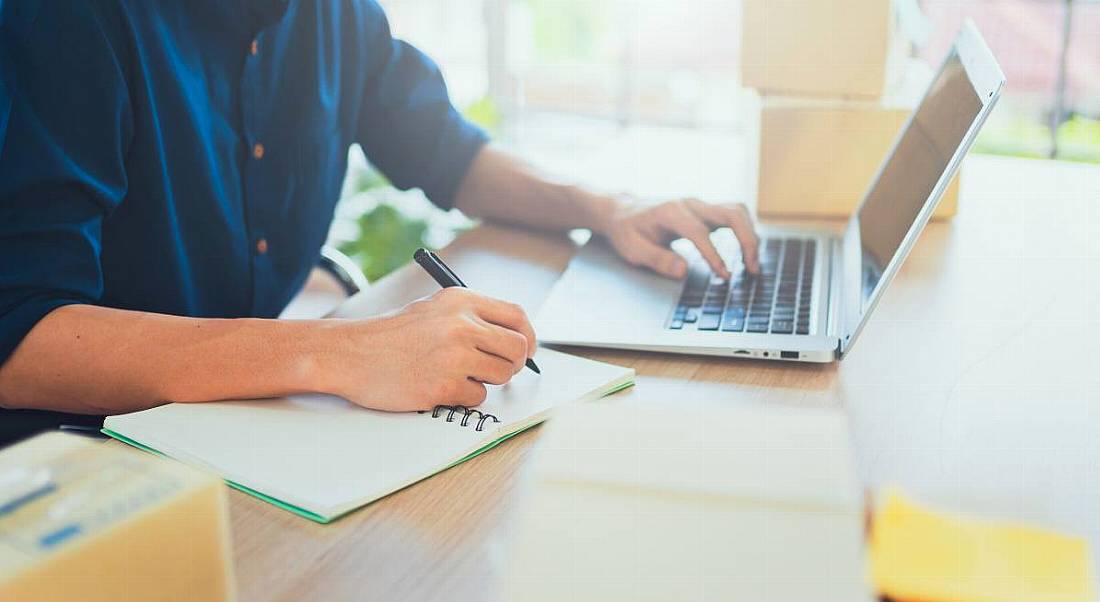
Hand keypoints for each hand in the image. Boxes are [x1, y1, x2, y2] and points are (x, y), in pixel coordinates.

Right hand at [321, 288, 535, 411]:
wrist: (350, 354)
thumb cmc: (391, 335)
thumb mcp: (434, 309)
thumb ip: (472, 318)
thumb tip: (515, 339)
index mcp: (461, 301)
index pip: (517, 316)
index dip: (528, 337)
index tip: (525, 350)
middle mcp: (461, 325)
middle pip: (517, 349)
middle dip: (513, 364)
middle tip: (497, 370)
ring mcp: (454, 357)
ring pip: (501, 376)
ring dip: (485, 381)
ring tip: (455, 374)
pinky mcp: (443, 387)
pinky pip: (476, 397)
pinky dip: (462, 397)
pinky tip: (437, 386)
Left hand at [602, 198, 759, 279]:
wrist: (623, 211)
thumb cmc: (628, 231)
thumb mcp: (633, 250)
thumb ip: (658, 260)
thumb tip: (683, 271)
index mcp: (670, 212)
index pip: (699, 232)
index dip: (714, 255)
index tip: (725, 276)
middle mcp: (690, 204)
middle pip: (730, 213)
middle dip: (747, 240)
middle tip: (753, 269)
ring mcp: (700, 205)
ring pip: (737, 211)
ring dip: (750, 235)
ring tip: (753, 264)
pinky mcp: (706, 211)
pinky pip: (733, 216)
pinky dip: (744, 232)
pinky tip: (746, 253)